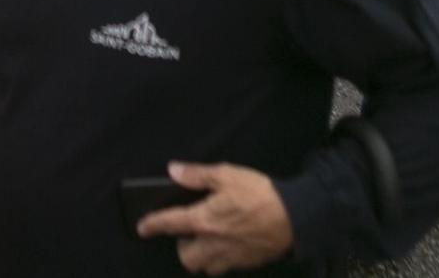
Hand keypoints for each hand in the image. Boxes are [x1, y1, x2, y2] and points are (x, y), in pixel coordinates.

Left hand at [137, 161, 294, 273]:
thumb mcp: (226, 175)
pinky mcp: (247, 262)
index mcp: (204, 220)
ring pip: (205, 267)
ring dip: (200, 256)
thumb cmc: (259, 193)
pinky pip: (226, 268)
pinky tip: (227, 244)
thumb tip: (173, 170)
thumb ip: (198, 175)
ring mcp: (231, 256)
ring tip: (207, 240)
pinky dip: (220, 259)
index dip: (152, 225)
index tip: (142, 228)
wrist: (296, 216)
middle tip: (188, 231)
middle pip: (186, 257)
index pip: (170, 224)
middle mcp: (213, 243)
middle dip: (182, 247)